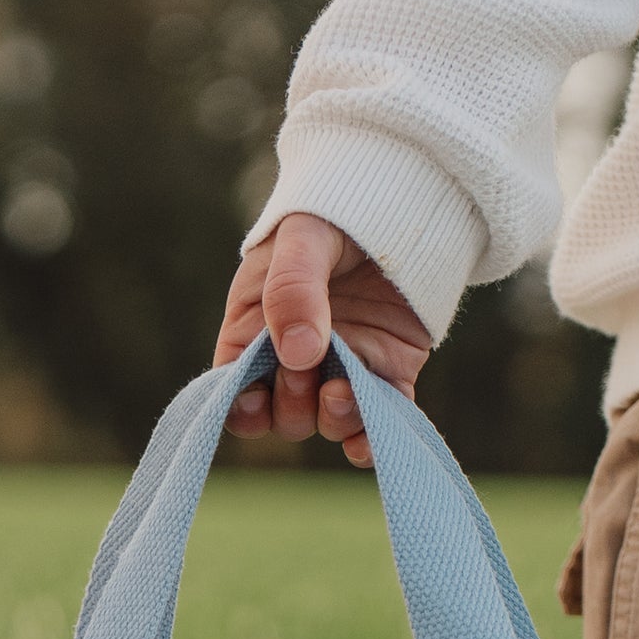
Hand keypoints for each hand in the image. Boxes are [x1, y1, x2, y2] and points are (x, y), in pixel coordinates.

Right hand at [214, 213, 433, 467]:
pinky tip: (370, 442)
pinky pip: (379, 419)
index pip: (236, 386)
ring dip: (333, 419)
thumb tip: (298, 356)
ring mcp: (344, 366)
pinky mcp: (388, 372)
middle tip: (306, 371)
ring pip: (329, 420)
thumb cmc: (335, 212)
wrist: (402, 197)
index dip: (242, 406)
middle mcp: (296, 356)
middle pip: (283, 412)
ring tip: (342, 393)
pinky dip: (373, 438)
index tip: (255, 400)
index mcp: (256, 326)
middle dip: (291, 403)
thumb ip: (292, 289)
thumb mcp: (303, 238)